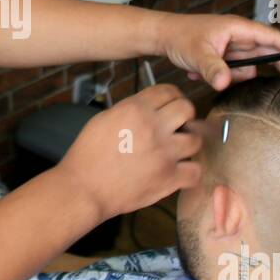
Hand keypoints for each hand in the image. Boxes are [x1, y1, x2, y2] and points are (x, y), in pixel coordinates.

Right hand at [57, 84, 202, 220]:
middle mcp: (154, 128)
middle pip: (187, 109)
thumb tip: (148, 108)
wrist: (84, 189)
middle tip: (178, 125)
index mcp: (135, 110)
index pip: (168, 91)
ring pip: (196, 140)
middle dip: (184, 115)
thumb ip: (130, 110)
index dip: (172, 96)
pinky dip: (189, 172)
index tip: (171, 104)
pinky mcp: (169, 178)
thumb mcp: (103, 119)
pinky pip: (195, 171)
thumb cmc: (88, 156)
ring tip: (177, 150)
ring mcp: (164, 154)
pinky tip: (180, 172)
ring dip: (187, 144)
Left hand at [159, 14, 279, 90]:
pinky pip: (232, 72)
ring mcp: (233, 47)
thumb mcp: (197, 54)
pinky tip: (196, 72)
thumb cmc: (180, 37)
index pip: (272, 37)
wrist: (162, 37)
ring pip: (248, 68)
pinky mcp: (225, 57)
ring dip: (231, 76)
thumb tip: (225, 83)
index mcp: (239, 28)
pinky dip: (218, 76)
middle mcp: (240, 37)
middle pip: (269, 53)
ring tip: (205, 72)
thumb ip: (213, 69)